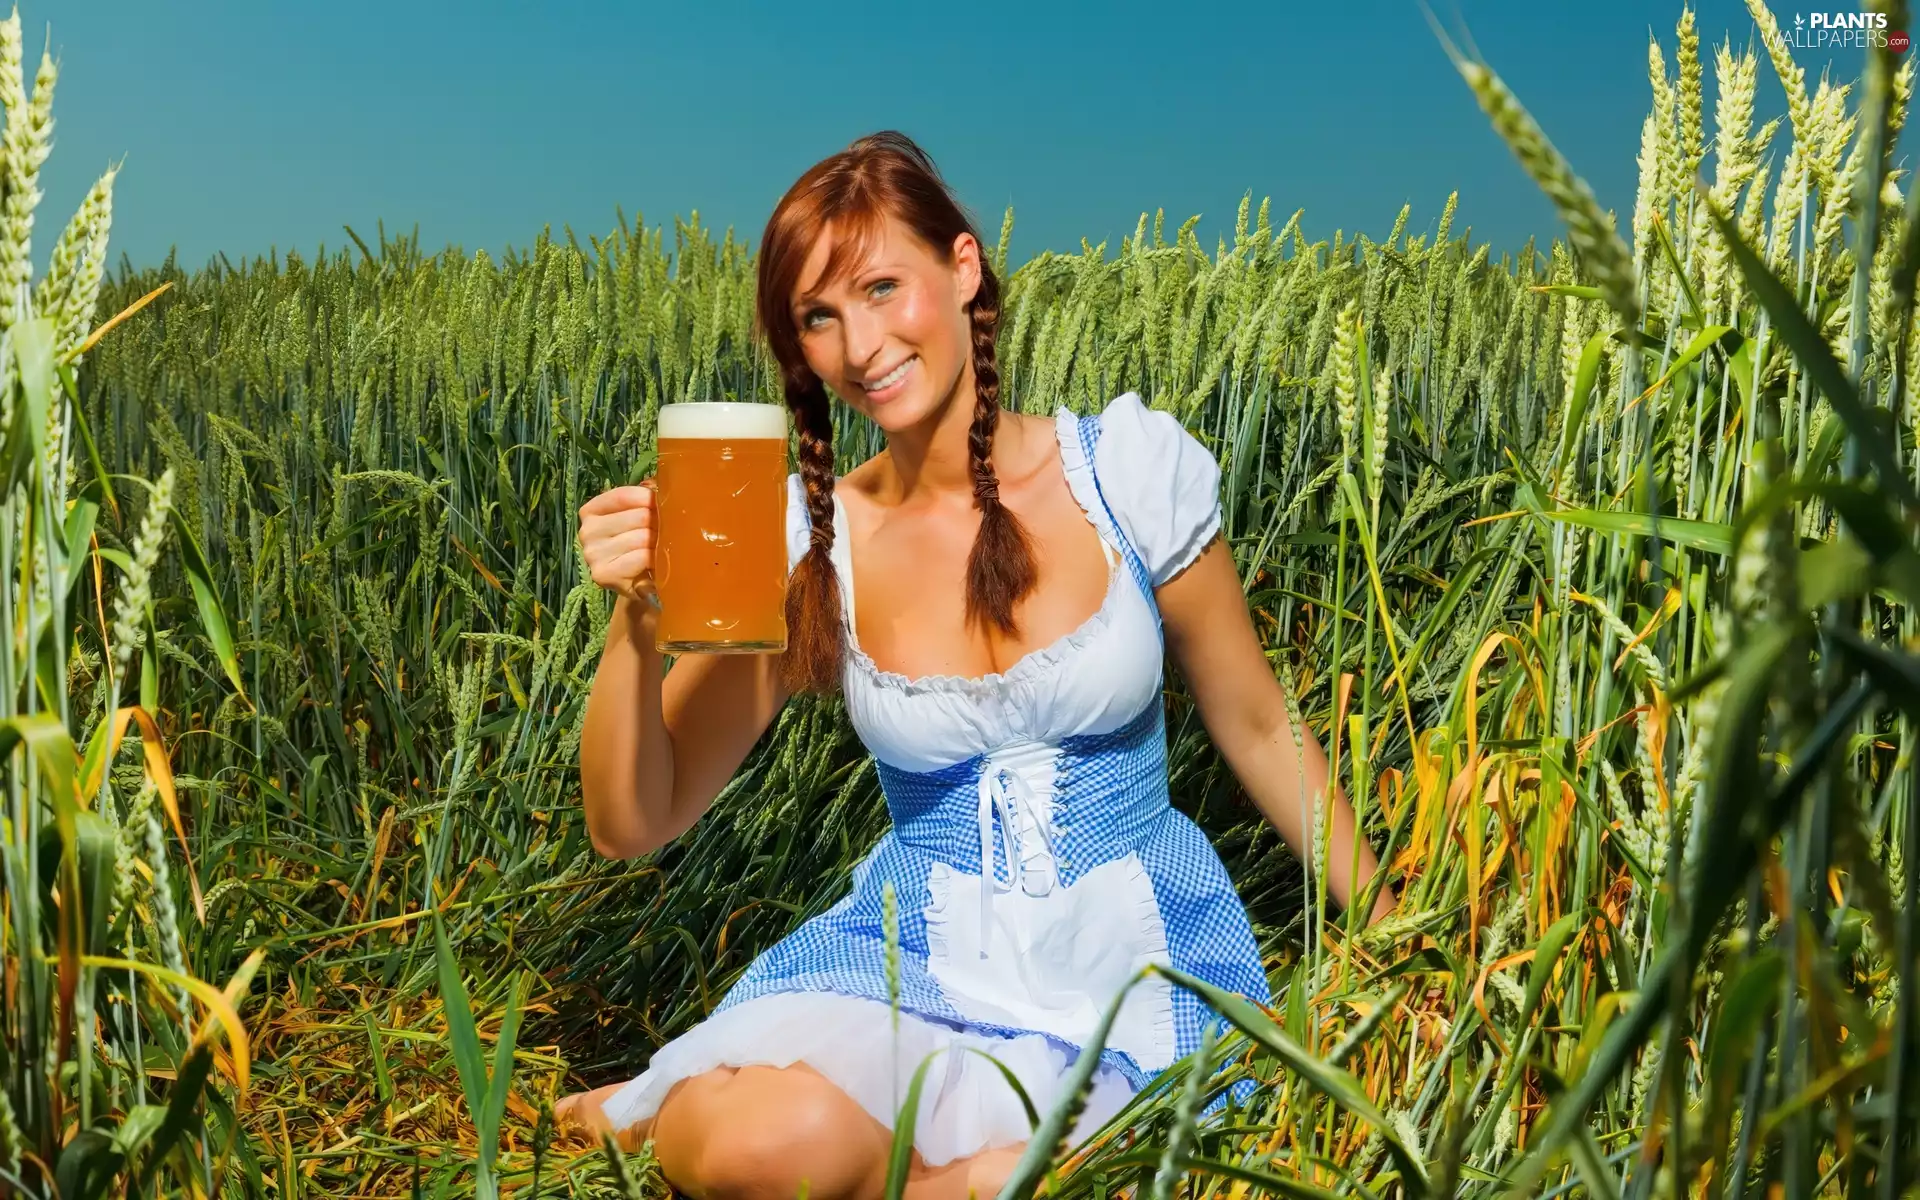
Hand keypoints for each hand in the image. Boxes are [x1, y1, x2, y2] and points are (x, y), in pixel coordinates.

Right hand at [578, 482, 660, 606]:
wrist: (638, 585)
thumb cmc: (639, 546)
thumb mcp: (638, 517)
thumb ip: (645, 499)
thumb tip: (663, 484)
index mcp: (591, 511)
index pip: (624, 495)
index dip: (650, 499)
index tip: (667, 506)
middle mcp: (587, 531)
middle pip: (637, 516)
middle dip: (659, 523)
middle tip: (671, 532)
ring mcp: (593, 554)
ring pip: (641, 537)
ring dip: (660, 542)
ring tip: (665, 548)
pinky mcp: (604, 574)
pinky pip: (640, 557)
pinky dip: (654, 559)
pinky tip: (657, 564)